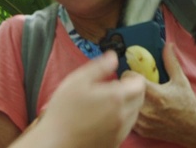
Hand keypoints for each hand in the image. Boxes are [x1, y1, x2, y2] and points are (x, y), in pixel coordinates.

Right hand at [11, 50, 145, 147]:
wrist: (55, 142)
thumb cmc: (63, 111)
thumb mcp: (77, 80)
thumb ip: (99, 66)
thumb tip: (113, 57)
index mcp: (116, 97)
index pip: (140, 84)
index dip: (134, 77)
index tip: (124, 77)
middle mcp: (123, 116)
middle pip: (140, 99)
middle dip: (133, 90)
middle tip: (118, 87)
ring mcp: (120, 132)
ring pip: (134, 114)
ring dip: (128, 105)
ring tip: (110, 102)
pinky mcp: (115, 143)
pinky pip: (126, 128)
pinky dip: (121, 120)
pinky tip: (105, 118)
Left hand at [125, 43, 195, 143]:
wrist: (194, 129)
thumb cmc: (188, 105)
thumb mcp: (180, 80)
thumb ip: (171, 62)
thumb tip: (168, 46)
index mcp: (154, 93)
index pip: (127, 78)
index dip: (129, 74)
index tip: (134, 74)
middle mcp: (146, 108)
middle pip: (122, 91)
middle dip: (126, 86)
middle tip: (133, 85)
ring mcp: (142, 121)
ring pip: (124, 105)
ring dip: (127, 100)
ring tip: (136, 97)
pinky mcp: (141, 130)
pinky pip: (128, 117)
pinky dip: (131, 112)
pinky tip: (140, 109)